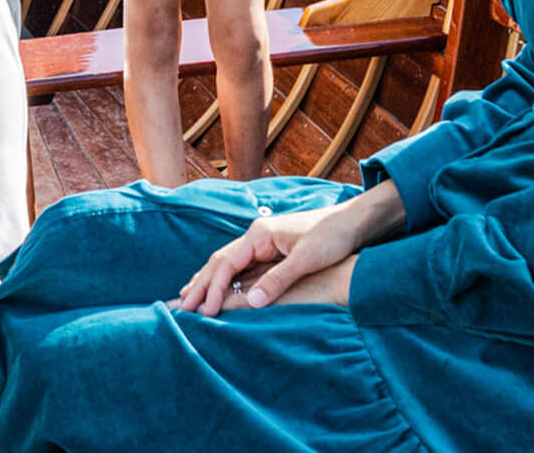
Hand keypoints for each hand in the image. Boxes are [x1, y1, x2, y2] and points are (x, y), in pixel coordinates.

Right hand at [175, 203, 363, 315]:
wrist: (350, 222)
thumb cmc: (330, 238)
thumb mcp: (305, 260)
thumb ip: (277, 280)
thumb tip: (251, 302)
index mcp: (259, 235)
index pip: (226, 264)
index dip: (213, 288)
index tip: (204, 310)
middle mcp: (255, 236)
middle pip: (220, 261)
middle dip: (201, 284)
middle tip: (182, 306)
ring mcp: (262, 242)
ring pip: (227, 263)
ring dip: (209, 280)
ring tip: (190, 296)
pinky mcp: (270, 250)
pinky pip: (241, 267)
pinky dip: (226, 279)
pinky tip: (220, 289)